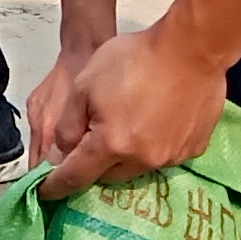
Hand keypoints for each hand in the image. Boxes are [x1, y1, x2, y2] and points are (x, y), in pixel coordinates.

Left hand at [37, 23, 226, 198]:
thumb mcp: (85, 85)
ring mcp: (172, 157)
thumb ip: (68, 126)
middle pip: (108, 175)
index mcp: (112, 145)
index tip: (46, 192)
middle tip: (89, 144)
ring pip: (137, 167)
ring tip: (125, 127)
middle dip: (94, 166)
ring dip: (124, 156)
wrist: (192, 47)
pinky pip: (164, 156)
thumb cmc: (134, 59)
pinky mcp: (194, 148)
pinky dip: (152, 146)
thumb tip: (58, 156)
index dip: (56, 186)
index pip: (76, 177)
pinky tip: (154, 122)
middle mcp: (143, 159)